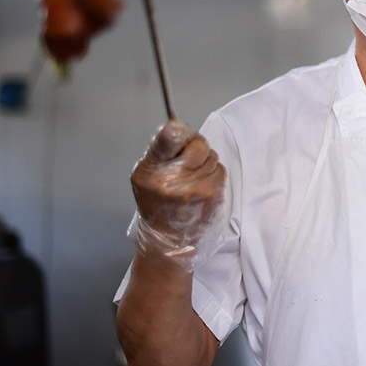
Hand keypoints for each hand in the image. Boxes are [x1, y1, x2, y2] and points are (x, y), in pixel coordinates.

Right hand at [128, 120, 226, 271]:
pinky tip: (201, 186)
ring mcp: (195, 189)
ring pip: (212, 155)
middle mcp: (173, 181)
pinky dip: (213, 174)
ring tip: (191, 177)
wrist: (169, 239)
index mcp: (151, 173)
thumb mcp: (145, 176)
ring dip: (205, 162)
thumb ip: (161, 151)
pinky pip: (220, 170)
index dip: (175, 132)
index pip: (165, 142)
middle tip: (186, 159)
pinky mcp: (212, 195)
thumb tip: (177, 126)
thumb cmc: (157, 204)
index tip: (176, 129)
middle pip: (198, 143)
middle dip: (195, 146)